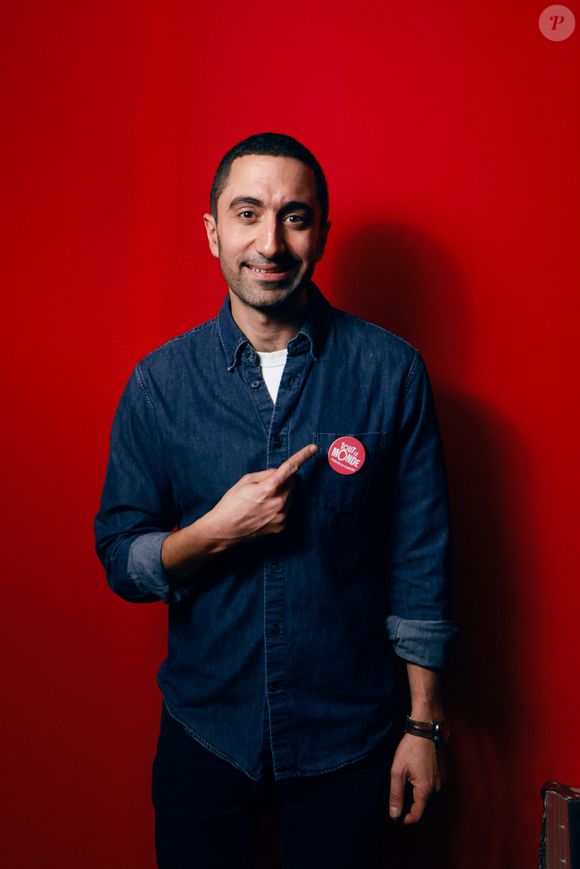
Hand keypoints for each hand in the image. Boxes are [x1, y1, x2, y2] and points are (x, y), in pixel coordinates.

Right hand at [201, 443, 317, 548]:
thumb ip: (266, 474)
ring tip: (262, 501)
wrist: (223, 530)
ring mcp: (281, 516)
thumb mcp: (245, 481)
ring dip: (282, 494)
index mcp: (269, 488)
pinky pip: (286, 509)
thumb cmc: (231, 503)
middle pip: (292, 483)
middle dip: (284, 480)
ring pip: (290, 496)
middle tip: (266, 486)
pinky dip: (279, 506)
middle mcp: (279, 502)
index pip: (290, 468)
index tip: (313, 448)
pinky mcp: (281, 526)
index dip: (303, 456)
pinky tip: (263, 511)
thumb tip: (279, 472)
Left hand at [389, 733, 444, 824]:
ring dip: (417, 803)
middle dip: (411, 812)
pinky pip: (434, 792)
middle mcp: (437, 790)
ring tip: (404, 793)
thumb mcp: (398, 771)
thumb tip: (394, 815)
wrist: (426, 730)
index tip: (395, 815)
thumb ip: (396, 794)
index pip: (417, 816)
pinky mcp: (443, 776)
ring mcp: (442, 783)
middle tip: (397, 804)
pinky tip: (414, 784)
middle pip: (424, 811)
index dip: (405, 819)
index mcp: (425, 790)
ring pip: (430, 802)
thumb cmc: (410, 749)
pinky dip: (424, 794)